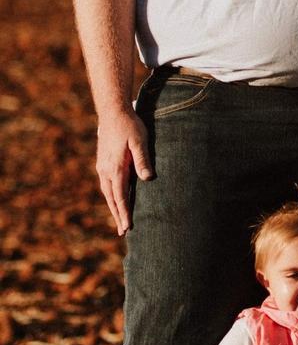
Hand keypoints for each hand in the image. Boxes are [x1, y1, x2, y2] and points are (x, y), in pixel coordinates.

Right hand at [95, 109, 153, 235]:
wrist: (112, 112)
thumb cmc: (130, 125)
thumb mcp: (140, 141)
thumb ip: (143, 160)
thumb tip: (148, 179)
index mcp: (115, 168)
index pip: (120, 197)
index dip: (124, 213)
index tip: (127, 227)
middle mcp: (105, 170)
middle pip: (111, 198)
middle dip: (117, 215)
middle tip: (123, 232)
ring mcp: (102, 166)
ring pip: (107, 192)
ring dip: (113, 206)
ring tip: (120, 219)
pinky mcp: (102, 162)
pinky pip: (106, 184)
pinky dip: (110, 195)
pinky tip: (115, 198)